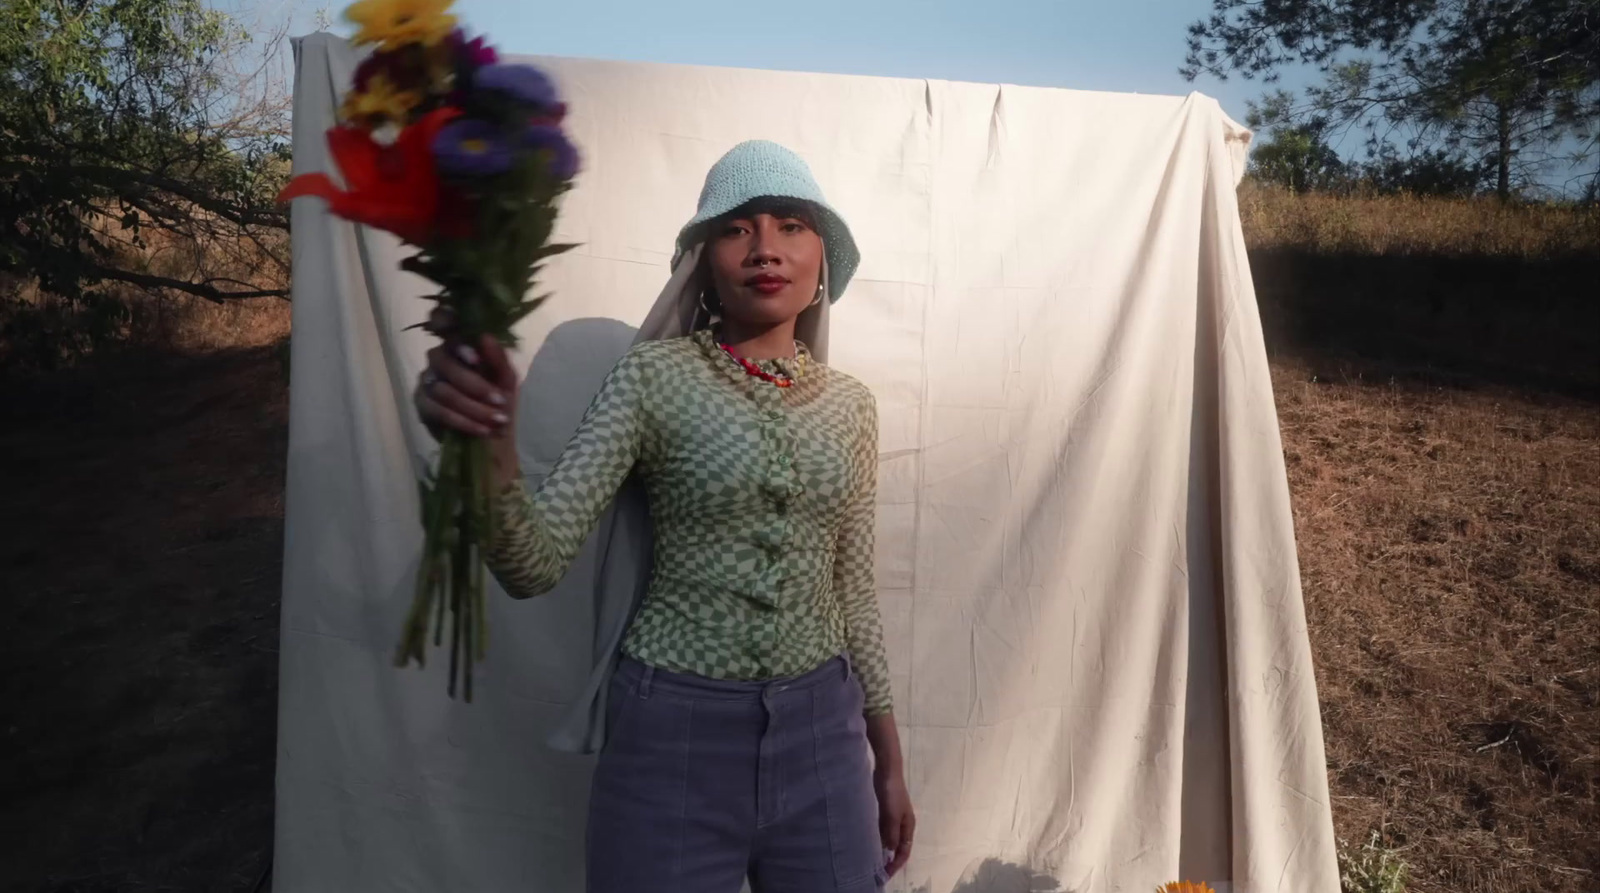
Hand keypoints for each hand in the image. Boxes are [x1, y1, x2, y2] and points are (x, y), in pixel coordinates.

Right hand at [413, 308, 518, 441]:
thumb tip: (485, 336)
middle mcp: (439, 356)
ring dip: (474, 407)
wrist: (495, 435)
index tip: (472, 352)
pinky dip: (464, 421)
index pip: (441, 319)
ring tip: (497, 420)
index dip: (445, 323)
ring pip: (443, 389)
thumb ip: (498, 358)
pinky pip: (438, 410)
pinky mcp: (421, 403)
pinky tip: (482, 429)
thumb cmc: (501, 400)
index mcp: (460, 343)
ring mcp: (426, 379)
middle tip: (501, 400)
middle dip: (476, 384)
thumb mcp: (507, 380)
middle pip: (444, 361)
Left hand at [875, 765, 914, 877]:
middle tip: (876, 871)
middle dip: (889, 860)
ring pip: (889, 840)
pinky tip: (867, 843)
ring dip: (882, 850)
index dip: (896, 864)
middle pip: (897, 847)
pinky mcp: (884, 811)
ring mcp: (893, 818)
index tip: (885, 875)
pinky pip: (881, 831)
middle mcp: (902, 825)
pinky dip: (877, 839)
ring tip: (871, 861)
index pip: (904, 852)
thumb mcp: (892, 815)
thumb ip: (891, 834)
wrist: (887, 770)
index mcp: (908, 826)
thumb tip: (889, 853)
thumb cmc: (892, 793)